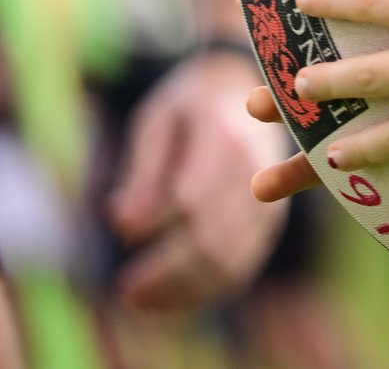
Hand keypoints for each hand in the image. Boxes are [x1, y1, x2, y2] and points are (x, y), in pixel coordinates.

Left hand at [107, 47, 291, 311]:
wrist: (243, 88)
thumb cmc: (190, 106)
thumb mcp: (157, 122)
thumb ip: (143, 172)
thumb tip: (123, 225)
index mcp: (225, 139)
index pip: (191, 196)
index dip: (154, 224)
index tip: (118, 235)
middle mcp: (256, 172)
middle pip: (212, 237)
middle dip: (165, 271)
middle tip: (125, 288)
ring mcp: (270, 200)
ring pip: (229, 259)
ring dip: (183, 289)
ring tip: (141, 300)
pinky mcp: (271, 221)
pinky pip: (243, 265)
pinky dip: (207, 289)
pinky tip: (173, 298)